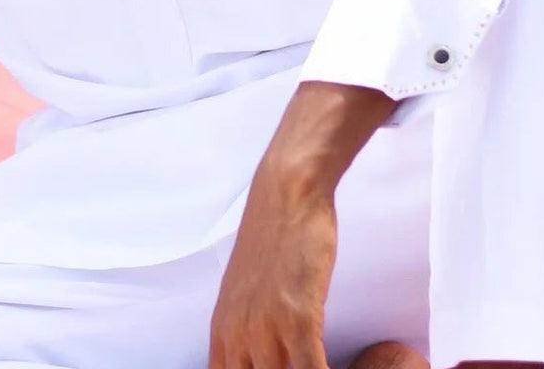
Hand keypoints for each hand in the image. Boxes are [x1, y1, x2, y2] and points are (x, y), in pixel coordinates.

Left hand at [209, 82, 396, 368]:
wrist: (286, 192)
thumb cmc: (273, 235)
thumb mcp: (244, 287)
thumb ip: (245, 325)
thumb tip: (259, 353)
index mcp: (222, 329)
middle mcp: (237, 334)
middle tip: (296, 366)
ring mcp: (265, 329)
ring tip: (321, 366)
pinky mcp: (297, 319)